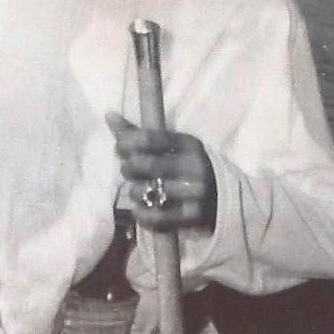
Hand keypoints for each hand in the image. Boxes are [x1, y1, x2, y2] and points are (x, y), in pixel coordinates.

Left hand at [106, 112, 217, 232]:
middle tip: (128, 171)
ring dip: (134, 191)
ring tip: (137, 190)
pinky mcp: (193, 217)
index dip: (127, 143)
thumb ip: (139, 133)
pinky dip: (141, 214)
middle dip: (128, 168)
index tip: (119, 148)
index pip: (150, 139)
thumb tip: (109, 115)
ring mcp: (195, 193)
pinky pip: (155, 217)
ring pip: (147, 191)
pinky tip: (141, 209)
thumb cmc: (188, 168)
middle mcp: (194, 166)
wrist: (224, 198)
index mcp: (190, 144)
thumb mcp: (172, 147)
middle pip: (146, 165)